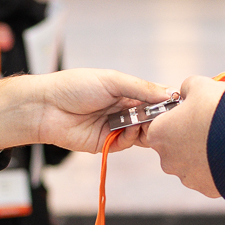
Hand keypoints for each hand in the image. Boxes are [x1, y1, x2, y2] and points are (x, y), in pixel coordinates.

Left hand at [0, 68, 167, 154]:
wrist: (46, 107)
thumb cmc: (75, 86)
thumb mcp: (112, 80)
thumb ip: (141, 88)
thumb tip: (169, 93)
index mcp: (126, 91)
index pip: (155, 98)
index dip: (167, 102)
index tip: (178, 105)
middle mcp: (123, 110)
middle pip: (152, 118)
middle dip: (160, 119)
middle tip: (165, 119)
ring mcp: (116, 127)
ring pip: (143, 133)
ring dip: (148, 129)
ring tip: (148, 123)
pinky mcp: (107, 143)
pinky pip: (127, 144)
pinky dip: (133, 137)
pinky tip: (130, 129)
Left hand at [138, 74, 224, 196]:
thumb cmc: (220, 109)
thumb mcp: (201, 86)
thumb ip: (187, 89)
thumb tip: (187, 92)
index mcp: (159, 134)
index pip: (158, 125)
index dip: (175, 117)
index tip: (192, 111)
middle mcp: (167, 160)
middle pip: (174, 146)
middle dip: (189, 137)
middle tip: (210, 124)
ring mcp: (187, 177)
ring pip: (193, 163)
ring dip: (205, 153)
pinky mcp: (207, 189)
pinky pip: (210, 175)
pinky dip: (218, 167)